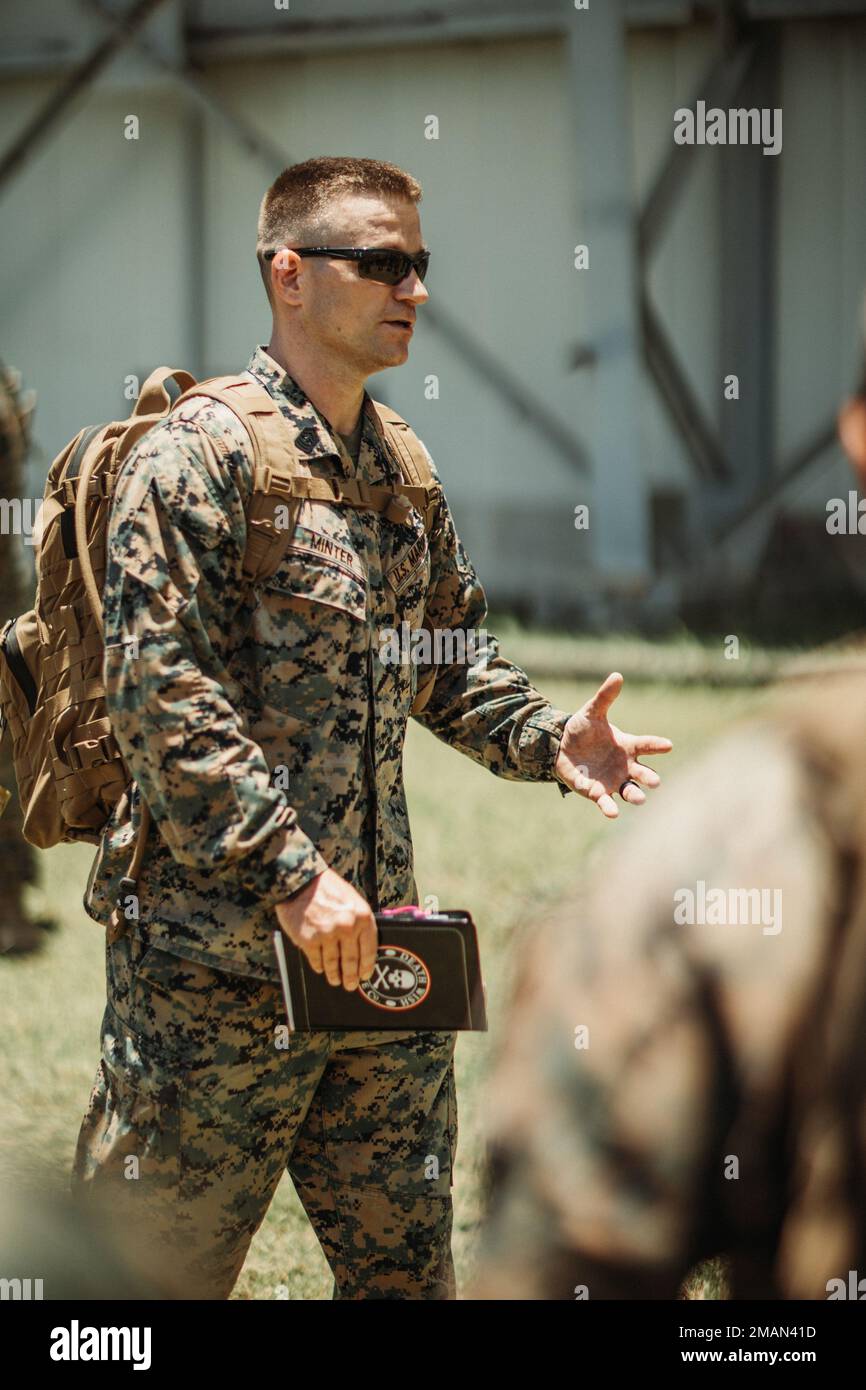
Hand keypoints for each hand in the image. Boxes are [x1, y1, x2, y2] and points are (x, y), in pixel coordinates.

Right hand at [275, 869, 377, 990]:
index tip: (365, 975)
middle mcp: (347, 927)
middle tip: (350, 985)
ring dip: (335, 975)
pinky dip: (319, 966)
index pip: (369, 950)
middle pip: (351, 961)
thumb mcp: (352, 900)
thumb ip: (359, 921)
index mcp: (362, 916)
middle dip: (351, 976)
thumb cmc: (328, 888)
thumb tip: (363, 947)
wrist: (300, 881)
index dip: (367, 966)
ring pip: (333, 963)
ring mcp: (327, 935)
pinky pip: (317, 960)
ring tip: (335, 980)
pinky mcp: (309, 941)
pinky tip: (320, 968)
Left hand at [554, 671, 672, 818]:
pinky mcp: (597, 792)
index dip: (656, 745)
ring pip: (629, 792)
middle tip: (655, 781)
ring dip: (634, 796)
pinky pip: (605, 801)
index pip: (646, 745)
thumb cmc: (583, 730)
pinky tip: (611, 811)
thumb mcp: (592, 712)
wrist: (562, 747)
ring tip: (640, 799)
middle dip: (648, 778)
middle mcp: (625, 766)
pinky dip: (608, 805)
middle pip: (642, 774)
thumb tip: (617, 675)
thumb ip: (605, 697)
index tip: (668, 745)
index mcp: (628, 746)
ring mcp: (613, 781)